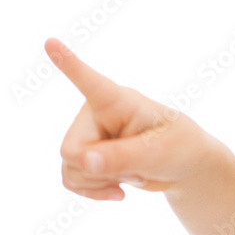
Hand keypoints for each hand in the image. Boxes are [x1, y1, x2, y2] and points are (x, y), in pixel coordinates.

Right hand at [45, 37, 224, 200]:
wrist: (184, 167)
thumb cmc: (179, 147)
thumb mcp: (159, 153)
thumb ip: (123, 156)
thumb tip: (84, 162)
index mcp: (116, 100)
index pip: (89, 81)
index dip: (68, 63)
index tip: (51, 42)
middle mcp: (94, 114)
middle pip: (70, 150)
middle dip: (98, 171)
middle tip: (134, 170)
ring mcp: (88, 136)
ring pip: (69, 169)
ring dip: (99, 183)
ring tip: (131, 175)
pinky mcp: (87, 157)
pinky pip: (71, 180)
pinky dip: (92, 192)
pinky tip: (117, 192)